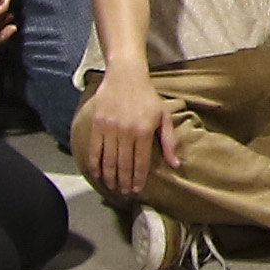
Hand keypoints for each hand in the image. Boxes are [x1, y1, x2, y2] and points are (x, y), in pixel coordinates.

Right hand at [72, 64, 167, 196]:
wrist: (125, 76)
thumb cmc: (147, 97)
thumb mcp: (163, 116)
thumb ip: (169, 141)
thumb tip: (175, 164)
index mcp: (143, 131)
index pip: (140, 163)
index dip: (138, 179)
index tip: (137, 190)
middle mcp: (126, 132)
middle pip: (123, 165)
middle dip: (124, 182)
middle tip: (125, 193)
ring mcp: (109, 129)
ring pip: (108, 160)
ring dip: (110, 177)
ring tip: (113, 187)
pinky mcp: (97, 124)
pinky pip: (95, 150)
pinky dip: (95, 164)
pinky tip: (97, 174)